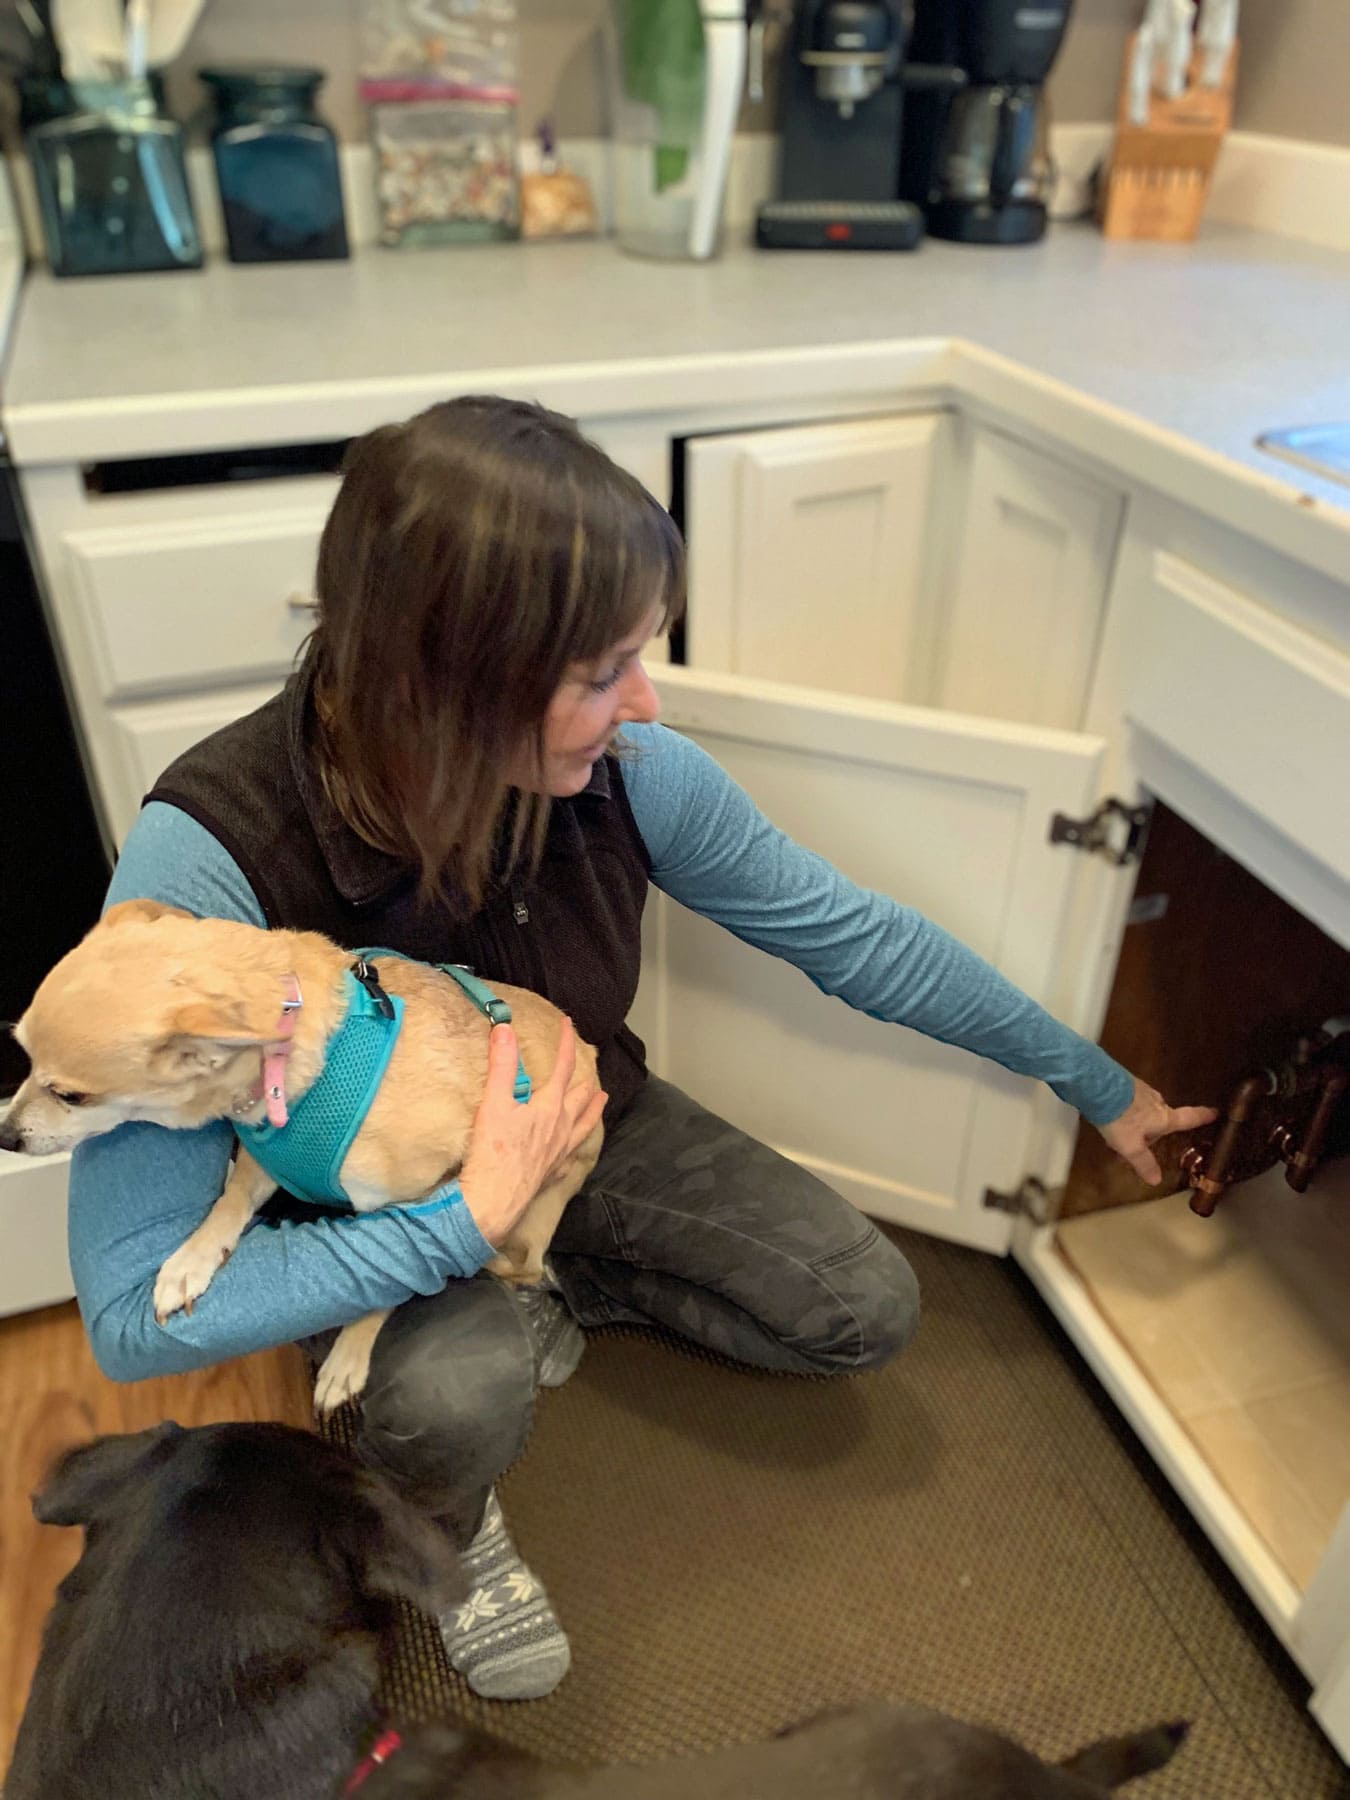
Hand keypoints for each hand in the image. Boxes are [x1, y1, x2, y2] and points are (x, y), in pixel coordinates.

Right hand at [459, 1018, 605, 1248]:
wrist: (494, 1200)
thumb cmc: (494, 1151)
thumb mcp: (494, 1102)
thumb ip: (501, 1064)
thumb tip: (505, 1029)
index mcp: (549, 1107)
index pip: (562, 1068)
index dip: (566, 1044)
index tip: (568, 1025)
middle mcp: (561, 1128)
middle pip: (579, 1098)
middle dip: (585, 1080)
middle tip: (592, 1068)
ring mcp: (560, 1153)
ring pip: (584, 1125)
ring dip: (593, 1109)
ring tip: (601, 1099)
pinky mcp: (553, 1174)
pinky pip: (572, 1155)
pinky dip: (577, 1144)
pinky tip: (575, 1148)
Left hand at [1096, 1076, 1217, 1184]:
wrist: (1097, 1085)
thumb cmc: (1119, 1117)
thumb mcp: (1130, 1147)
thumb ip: (1144, 1162)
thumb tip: (1157, 1180)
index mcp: (1163, 1117)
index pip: (1189, 1118)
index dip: (1203, 1117)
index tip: (1216, 1112)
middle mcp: (1156, 1101)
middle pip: (1161, 1118)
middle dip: (1150, 1131)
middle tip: (1132, 1144)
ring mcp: (1141, 1090)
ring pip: (1144, 1110)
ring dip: (1134, 1122)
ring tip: (1114, 1132)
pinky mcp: (1125, 1082)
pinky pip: (1130, 1100)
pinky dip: (1123, 1110)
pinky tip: (1108, 1116)